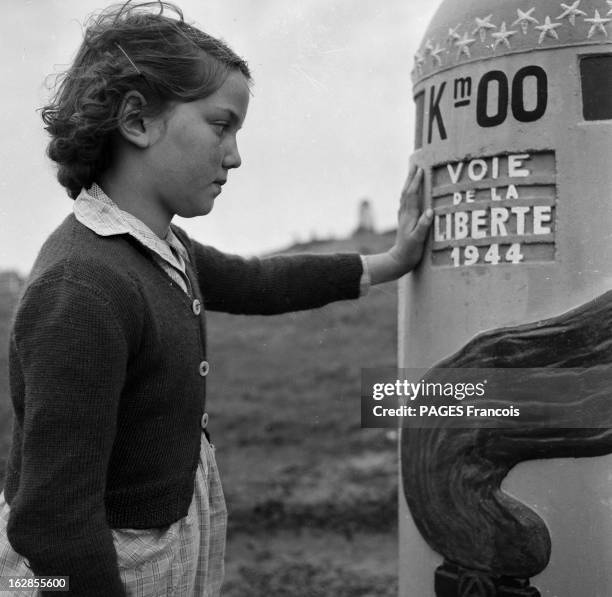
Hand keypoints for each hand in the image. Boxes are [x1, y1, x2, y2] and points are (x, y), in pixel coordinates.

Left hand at [364, 166, 432, 284]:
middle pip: (406, 192)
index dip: (416, 182)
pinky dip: (408, 194)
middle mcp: (405, 214)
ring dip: (408, 184)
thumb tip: (430, 211)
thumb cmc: (410, 252)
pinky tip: (409, 194)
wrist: (398, 261)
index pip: (412, 194)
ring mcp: (403, 218)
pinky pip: (405, 203)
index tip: (421, 169)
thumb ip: (423, 226)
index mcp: (409, 216)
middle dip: (411, 178)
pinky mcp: (404, 222)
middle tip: (415, 164)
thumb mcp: (418, 240)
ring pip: (405, 197)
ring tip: (412, 174)